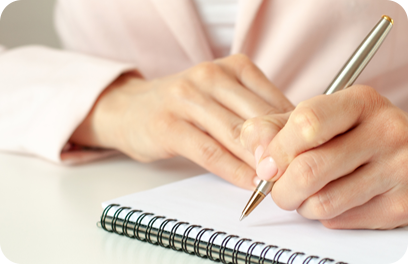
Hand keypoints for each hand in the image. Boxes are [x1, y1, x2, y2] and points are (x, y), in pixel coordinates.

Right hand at [70, 54, 292, 188]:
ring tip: (280, 184)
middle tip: (300, 176)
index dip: (294, 134)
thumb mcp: (221, 98)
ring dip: (261, 163)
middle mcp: (211, 76)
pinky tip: (249, 184)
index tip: (308, 158)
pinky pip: (210, 152)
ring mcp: (187, 98)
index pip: (275, 102)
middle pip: (259, 118)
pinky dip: (233, 171)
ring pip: (237, 135)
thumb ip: (253, 113)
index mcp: (232, 67)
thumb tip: (291, 141)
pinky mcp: (169, 124)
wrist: (129, 108)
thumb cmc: (182, 106)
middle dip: (282, 152)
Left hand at [241, 85, 407, 228]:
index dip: (277, 150)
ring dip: (302, 205)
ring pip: (323, 202)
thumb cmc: (350, 134)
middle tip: (278, 189)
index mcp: (360, 102)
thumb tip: (258, 153)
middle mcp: (386, 132)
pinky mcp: (401, 204)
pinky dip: (325, 216)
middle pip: (309, 170)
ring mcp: (398, 169)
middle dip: (280, 189)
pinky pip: (341, 221)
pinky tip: (332, 198)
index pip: (307, 124)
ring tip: (305, 193)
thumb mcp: (315, 118)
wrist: (402, 151)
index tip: (267, 165)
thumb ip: (275, 128)